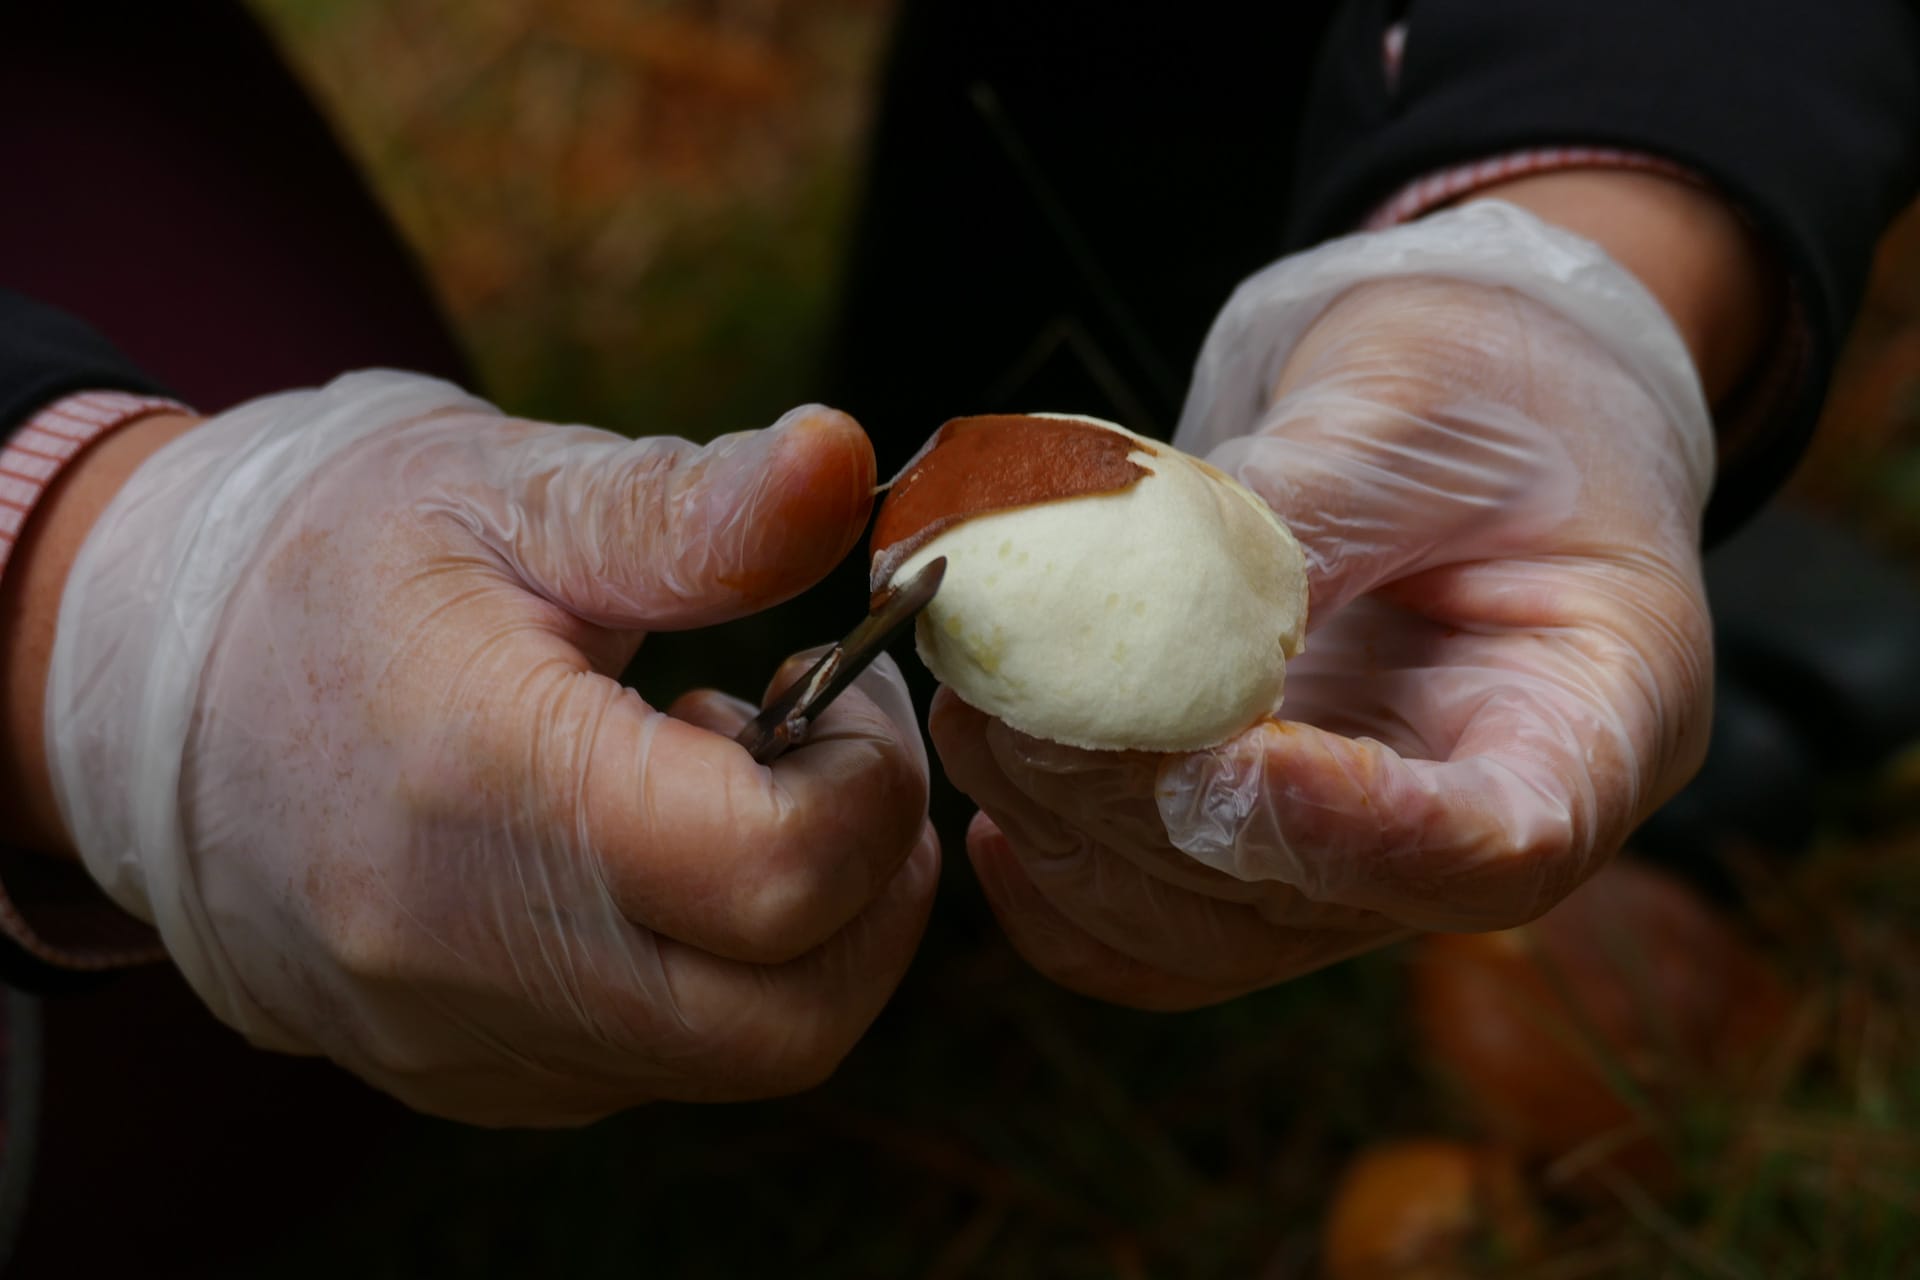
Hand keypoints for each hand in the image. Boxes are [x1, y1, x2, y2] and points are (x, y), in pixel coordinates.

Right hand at [44, 372, 937, 1123]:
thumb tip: (841, 461)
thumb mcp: (507, 491)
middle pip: (790, 1018)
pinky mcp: (469, 1075)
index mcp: (488, 787)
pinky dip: (720, 975)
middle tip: (830, 754)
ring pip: (740, 1059)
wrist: (146, 684)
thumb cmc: (337, 559)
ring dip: (806, 933)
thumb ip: (689, 504)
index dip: (869, 782)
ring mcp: (466, 1039)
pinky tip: (666, 857)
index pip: (774, 872)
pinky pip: (656, 1067)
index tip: (835, 686)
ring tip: (737, 790)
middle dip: (871, 882)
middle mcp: (468, 956)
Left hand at [933, 202, 1719, 1008]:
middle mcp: (1477, 829)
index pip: (1496, 846)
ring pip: (1210, 934)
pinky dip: (1063, 887)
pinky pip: (1160, 929)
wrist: (1473, 399)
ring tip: (981, 716)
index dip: (1343, 828)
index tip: (1208, 758)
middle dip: (1143, 812)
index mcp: (1592, 725)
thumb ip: (1297, 512)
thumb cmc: (1486, 388)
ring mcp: (1363, 855)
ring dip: (1075, 839)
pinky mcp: (1269, 846)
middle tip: (1017, 706)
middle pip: (1311, 900)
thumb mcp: (1412, 410)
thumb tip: (1133, 606)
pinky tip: (996, 804)